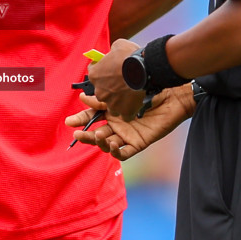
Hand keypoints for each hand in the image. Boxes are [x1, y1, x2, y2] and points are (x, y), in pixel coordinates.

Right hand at [65, 84, 195, 160]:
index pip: (91, 116)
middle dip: (85, 135)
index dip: (80, 119)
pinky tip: (112, 146)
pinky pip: (125, 153)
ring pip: (107, 144)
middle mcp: (116, 123)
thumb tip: (82, 97)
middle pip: (96, 133)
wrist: (171, 92)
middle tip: (77, 133)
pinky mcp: (138, 142)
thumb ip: (104, 95)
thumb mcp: (122, 89)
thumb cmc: (149, 86)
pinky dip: (116, 152)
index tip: (69, 121)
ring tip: (98, 135)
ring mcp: (127, 134)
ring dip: (99, 142)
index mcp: (111, 110)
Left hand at [89, 39, 144, 118]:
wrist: (146, 69)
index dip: (102, 71)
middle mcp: (100, 92)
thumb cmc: (131, 56)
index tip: (109, 70)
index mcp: (95, 75)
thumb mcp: (118, 45)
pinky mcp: (125, 112)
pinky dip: (130, 110)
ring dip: (118, 101)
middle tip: (121, 83)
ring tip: (129, 94)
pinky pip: (126, 114)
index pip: (93, 74)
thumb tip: (113, 51)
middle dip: (110, 88)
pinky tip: (136, 104)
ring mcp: (112, 103)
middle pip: (102, 92)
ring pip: (113, 105)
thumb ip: (112, 51)